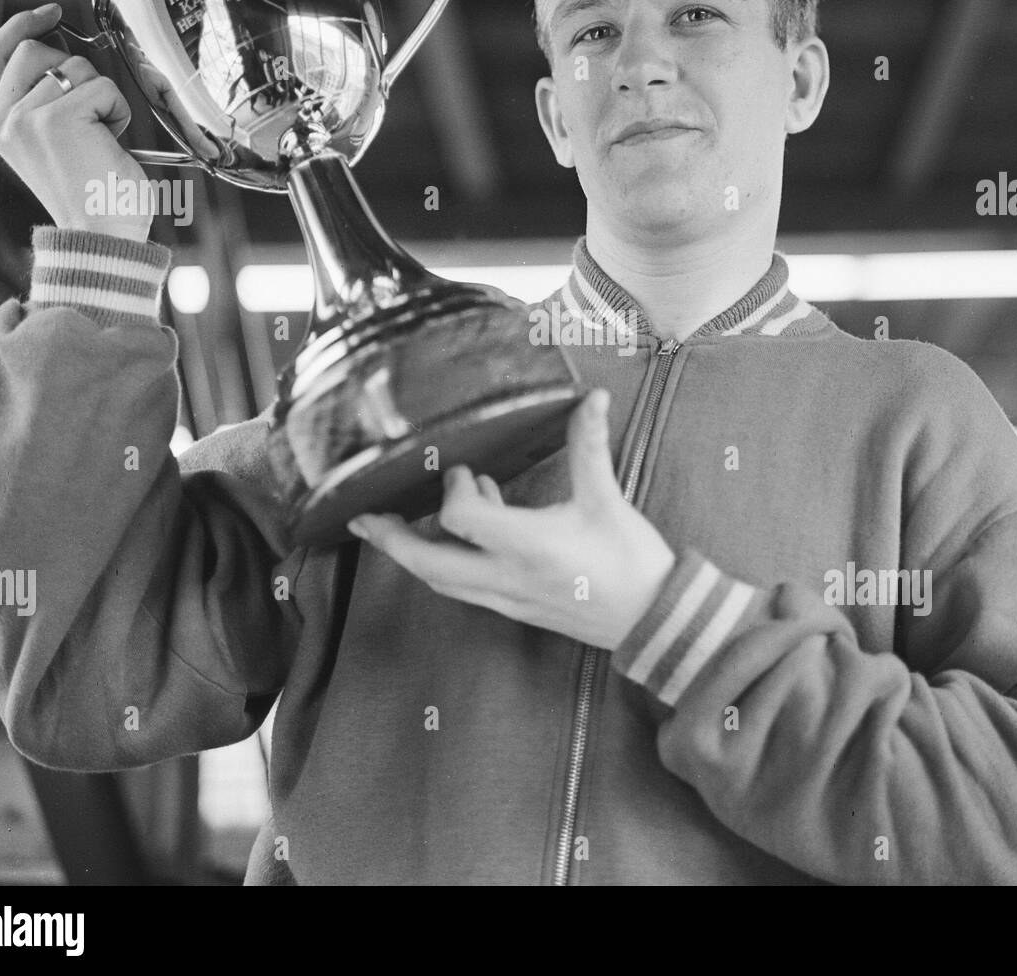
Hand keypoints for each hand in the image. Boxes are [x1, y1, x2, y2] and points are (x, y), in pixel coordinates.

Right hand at [0, 3, 152, 241]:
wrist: (103, 238)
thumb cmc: (95, 197)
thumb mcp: (57, 145)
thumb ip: (44, 103)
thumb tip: (61, 55)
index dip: (20, 26)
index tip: (51, 13)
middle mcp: (4, 120)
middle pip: (35, 50)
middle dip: (75, 68)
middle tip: (95, 110)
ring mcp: (27, 118)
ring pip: (76, 67)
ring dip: (103, 97)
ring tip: (104, 138)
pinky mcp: (57, 119)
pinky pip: (103, 87)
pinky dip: (118, 110)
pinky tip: (114, 143)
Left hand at [350, 389, 675, 650]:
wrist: (654, 620)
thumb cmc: (632, 561)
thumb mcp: (607, 498)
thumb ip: (591, 445)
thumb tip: (593, 396)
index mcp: (528, 546)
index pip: (462, 519)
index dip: (453, 491)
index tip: (463, 468)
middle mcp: (507, 577)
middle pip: (427, 564)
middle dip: (389, 540)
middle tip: (362, 516)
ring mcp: (507, 598)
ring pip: (441, 583)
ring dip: (413, 555)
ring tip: (397, 526)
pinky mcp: (515, 608)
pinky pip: (465, 590)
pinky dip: (447, 564)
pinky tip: (464, 534)